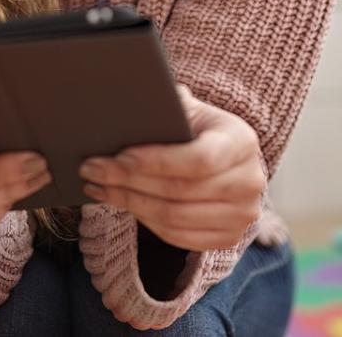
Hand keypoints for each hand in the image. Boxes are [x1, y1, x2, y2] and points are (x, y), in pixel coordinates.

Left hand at [78, 86, 265, 250]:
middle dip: (128, 181)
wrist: (221, 153)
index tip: (120, 156)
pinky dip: (143, 221)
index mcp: (241, 141)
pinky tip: (119, 202)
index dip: (157, 161)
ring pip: (174, 217)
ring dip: (128, 202)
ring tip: (97, 186)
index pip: (199, 159)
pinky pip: (178, 237)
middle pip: (181, 191)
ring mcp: (243, 215)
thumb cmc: (194, 125)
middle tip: (91, 170)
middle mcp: (250, 181)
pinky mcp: (228, 237)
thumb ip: (165, 105)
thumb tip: (126, 106)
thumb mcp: (186, 108)